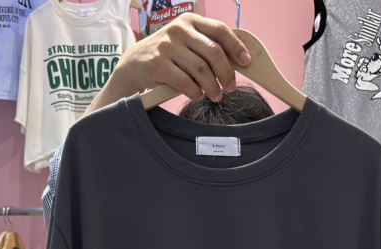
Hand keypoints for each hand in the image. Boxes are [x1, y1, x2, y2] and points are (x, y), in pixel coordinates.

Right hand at [85, 14, 251, 114]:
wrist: (135, 65)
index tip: (246, 63)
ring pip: (200, 69)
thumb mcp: (187, 43)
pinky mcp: (158, 64)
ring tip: (215, 96)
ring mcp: (167, 46)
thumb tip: (237, 62)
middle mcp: (179, 29)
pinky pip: (185, 81)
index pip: (220, 30)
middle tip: (231, 88)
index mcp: (190, 21)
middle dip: (226, 73)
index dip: (236, 47)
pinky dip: (195, 91)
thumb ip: (207, 47)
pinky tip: (198, 95)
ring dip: (212, 86)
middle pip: (213, 52)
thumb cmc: (168, 57)